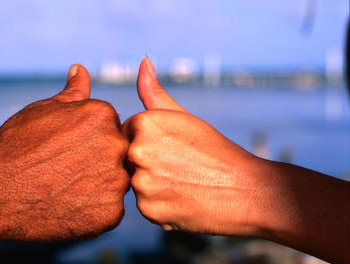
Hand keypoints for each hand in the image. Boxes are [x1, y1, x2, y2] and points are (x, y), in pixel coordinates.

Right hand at [0, 64, 128, 240]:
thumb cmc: (14, 147)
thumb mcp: (43, 110)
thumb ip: (72, 92)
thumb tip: (81, 70)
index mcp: (102, 114)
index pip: (110, 126)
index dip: (86, 140)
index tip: (65, 150)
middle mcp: (116, 144)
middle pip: (117, 153)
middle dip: (96, 161)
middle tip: (64, 171)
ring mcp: (115, 181)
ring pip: (115, 182)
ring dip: (97, 186)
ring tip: (65, 189)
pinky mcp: (110, 214)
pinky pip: (110, 210)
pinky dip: (93, 211)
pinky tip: (69, 206)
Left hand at [122, 57, 267, 235]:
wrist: (248, 191)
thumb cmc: (215, 150)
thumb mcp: (184, 116)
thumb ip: (154, 91)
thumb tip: (142, 61)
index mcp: (143, 123)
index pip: (127, 133)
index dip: (150, 141)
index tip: (172, 148)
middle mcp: (136, 152)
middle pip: (127, 158)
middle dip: (148, 163)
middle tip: (180, 167)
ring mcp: (141, 184)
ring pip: (135, 183)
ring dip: (153, 185)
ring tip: (183, 183)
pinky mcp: (148, 211)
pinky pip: (145, 206)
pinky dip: (160, 205)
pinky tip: (183, 199)